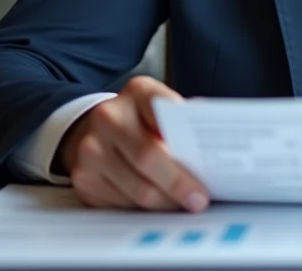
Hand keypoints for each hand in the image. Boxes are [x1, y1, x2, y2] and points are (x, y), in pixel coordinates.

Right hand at [56, 75, 209, 211]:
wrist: (91, 130)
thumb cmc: (140, 121)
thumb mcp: (161, 109)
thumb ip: (184, 121)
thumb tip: (217, 142)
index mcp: (138, 92)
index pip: (164, 109)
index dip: (184, 135)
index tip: (205, 161)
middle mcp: (109, 116)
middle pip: (148, 156)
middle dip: (178, 182)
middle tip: (199, 199)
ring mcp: (91, 148)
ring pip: (136, 187)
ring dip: (165, 202)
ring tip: (183, 206)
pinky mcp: (84, 178)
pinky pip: (122, 203)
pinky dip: (144, 209)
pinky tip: (158, 205)